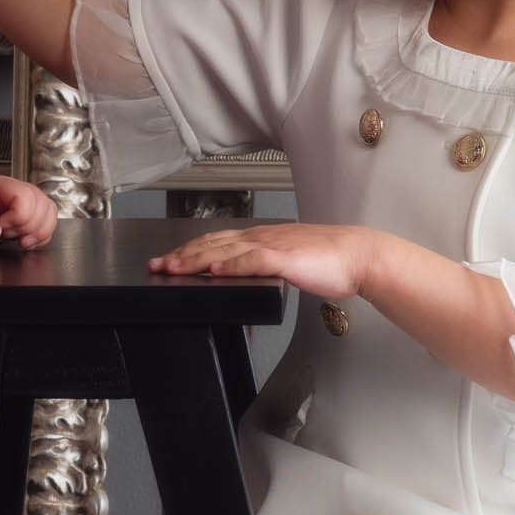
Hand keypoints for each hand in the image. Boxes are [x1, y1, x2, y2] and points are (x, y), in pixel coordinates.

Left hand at [0, 175, 58, 250]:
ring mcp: (18, 205)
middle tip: (6, 235)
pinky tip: (24, 242)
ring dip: (39, 231)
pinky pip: (44, 224)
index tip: (0, 229)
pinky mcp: (20, 219)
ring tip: (18, 240)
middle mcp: (12, 193)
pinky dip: (41, 236)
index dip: (18, 217)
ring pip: (48, 213)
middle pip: (42, 205)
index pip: (25, 197)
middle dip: (29, 226)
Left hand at [148, 223, 374, 300]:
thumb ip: (262, 267)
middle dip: (181, 255)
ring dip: (195, 259)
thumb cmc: (329, 261)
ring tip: (173, 268)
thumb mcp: (286, 262)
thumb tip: (239, 277)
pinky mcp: (284, 258)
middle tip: (156, 265)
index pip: (216, 241)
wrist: (358, 255)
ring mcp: (272, 246)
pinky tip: (214, 272)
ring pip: (225, 250)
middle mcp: (261, 237)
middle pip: (212, 244)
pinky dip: (230, 265)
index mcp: (261, 237)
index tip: (167, 259)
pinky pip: (252, 260)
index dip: (188, 250)